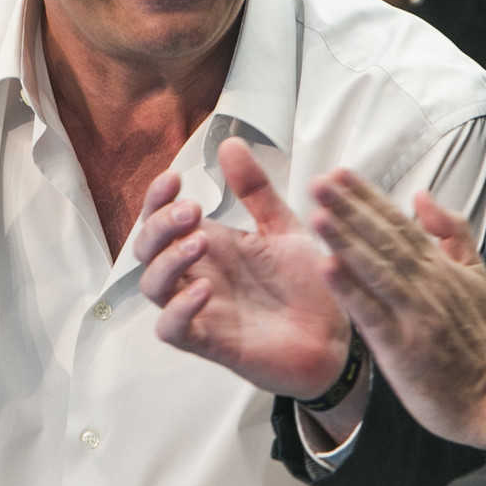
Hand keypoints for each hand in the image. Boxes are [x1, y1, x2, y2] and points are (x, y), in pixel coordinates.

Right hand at [134, 136, 349, 399]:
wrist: (339, 336)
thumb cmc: (308, 285)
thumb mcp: (283, 227)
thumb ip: (255, 190)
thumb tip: (230, 142)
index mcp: (210, 246)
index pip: (161, 219)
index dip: (156, 198)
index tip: (175, 177)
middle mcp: (197, 275)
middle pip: (146, 249)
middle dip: (160, 224)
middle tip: (192, 210)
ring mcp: (201, 310)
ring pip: (152, 286)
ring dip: (168, 260)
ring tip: (201, 241)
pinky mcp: (211, 344)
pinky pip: (172, 329)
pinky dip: (178, 309)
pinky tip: (204, 290)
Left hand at [310, 170, 485, 448]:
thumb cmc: (478, 335)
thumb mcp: (476, 274)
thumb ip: (452, 232)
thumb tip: (422, 196)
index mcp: (441, 266)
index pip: (400, 223)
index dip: (368, 197)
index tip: (339, 174)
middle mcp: (428, 283)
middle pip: (385, 239)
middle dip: (350, 209)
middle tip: (319, 183)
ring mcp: (415, 314)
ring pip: (377, 269)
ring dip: (345, 241)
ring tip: (318, 215)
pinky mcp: (402, 346)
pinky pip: (373, 313)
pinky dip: (351, 290)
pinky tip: (327, 268)